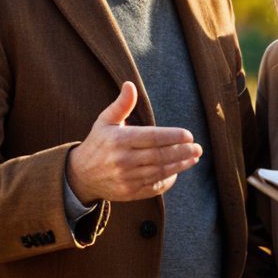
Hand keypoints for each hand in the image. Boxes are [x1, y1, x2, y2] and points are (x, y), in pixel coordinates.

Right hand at [66, 82, 202, 204]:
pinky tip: (178, 172)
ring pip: (159, 172)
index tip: (188, 135)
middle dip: (182, 152)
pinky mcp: (129, 192)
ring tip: (193, 158)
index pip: (152, 138)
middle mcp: (123, 160)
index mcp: (119, 140)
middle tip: (198, 148)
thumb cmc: (98, 143)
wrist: (80, 175)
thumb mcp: (105, 121)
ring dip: (180, 165)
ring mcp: (127, 178)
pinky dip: (168, 181)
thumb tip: (130, 85)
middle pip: (159, 156)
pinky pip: (153, 187)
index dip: (172, 136)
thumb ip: (121, 105)